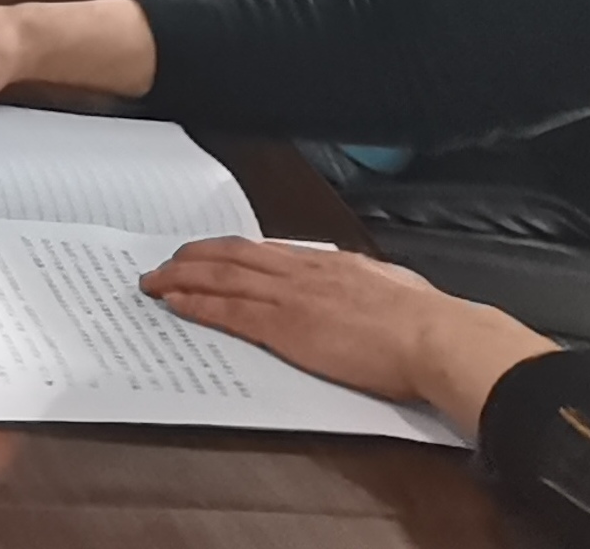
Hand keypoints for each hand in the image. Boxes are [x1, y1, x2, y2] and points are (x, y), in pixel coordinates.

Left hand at [140, 239, 555, 439]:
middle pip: (234, 256)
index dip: (234, 253)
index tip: (212, 254)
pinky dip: (195, 304)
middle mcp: (303, 272)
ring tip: (155, 280)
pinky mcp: (284, 327)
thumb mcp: (396, 288)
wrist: (434, 338)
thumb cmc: (429, 322)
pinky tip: (174, 302)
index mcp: (332, 264)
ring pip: (221, 277)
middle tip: (168, 262)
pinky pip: (227, 311)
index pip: (268, 252)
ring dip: (182, 277)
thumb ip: (373, 284)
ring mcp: (290, 297)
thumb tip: (371, 285)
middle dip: (196, 257)